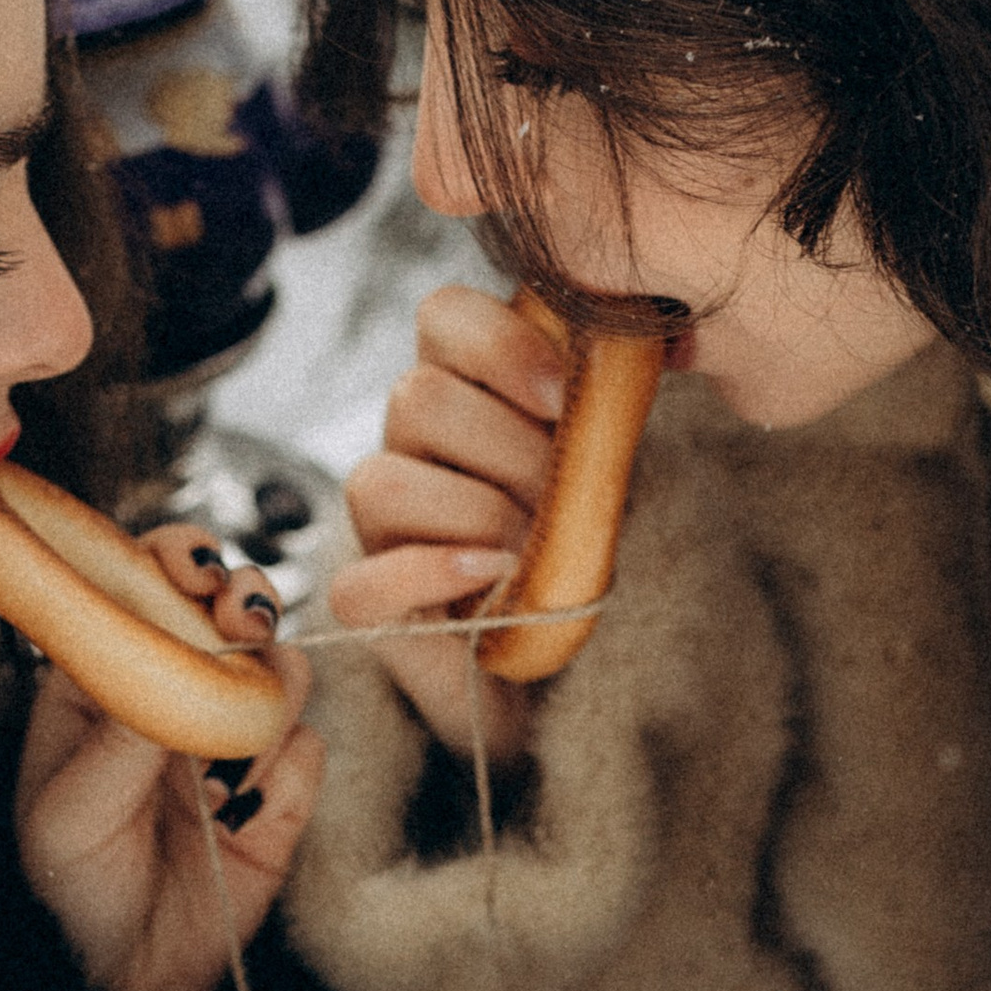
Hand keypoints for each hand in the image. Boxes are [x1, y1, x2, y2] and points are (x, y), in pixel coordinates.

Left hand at [15, 527, 322, 990]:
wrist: (124, 985)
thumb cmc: (71, 892)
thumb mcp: (70, 810)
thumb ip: (124, 730)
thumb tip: (177, 657)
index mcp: (105, 678)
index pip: (146, 585)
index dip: (177, 563)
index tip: (197, 576)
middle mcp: (176, 692)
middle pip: (232, 607)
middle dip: (246, 604)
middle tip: (243, 625)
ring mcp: (234, 737)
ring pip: (285, 669)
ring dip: (268, 697)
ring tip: (227, 762)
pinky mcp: (284, 790)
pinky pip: (310, 750)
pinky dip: (286, 776)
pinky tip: (242, 818)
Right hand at [331, 284, 566, 763]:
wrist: (570, 673)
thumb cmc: (588, 553)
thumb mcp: (606, 465)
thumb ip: (600, 404)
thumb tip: (628, 347)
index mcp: (463, 393)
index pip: (441, 317)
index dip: (497, 344)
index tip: (562, 398)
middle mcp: (408, 449)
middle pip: (415, 398)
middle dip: (505, 451)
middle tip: (559, 499)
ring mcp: (378, 528)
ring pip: (380, 480)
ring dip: (475, 513)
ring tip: (531, 550)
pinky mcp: (366, 605)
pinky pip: (362, 583)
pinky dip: (430, 573)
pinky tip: (492, 576)